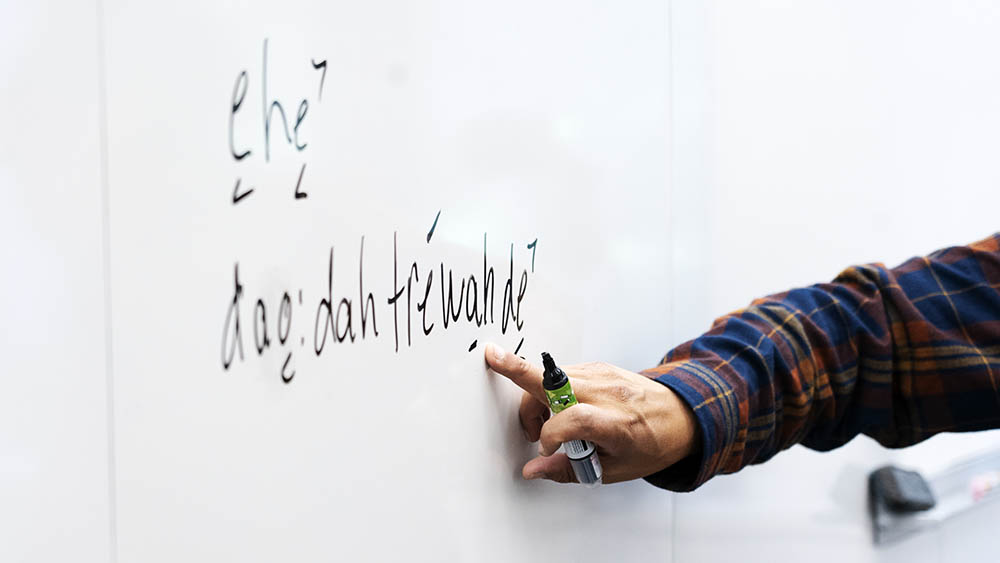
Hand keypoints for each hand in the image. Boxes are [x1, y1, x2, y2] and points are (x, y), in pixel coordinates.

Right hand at [485, 343, 697, 483]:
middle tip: (526, 424)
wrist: (680, 416)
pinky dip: (550, 390)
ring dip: (535, 397)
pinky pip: (562, 374)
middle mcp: (607, 393)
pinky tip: (560, 409)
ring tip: (545, 423)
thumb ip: (567, 470)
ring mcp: (602, 375)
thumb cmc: (651, 445)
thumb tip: (533, 469)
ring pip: (550, 375)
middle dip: (518, 384)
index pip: (574, 419)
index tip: (545, 449)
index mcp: (616, 423)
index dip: (550, 434)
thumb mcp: (614, 469)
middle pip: (550, 380)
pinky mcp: (597, 366)